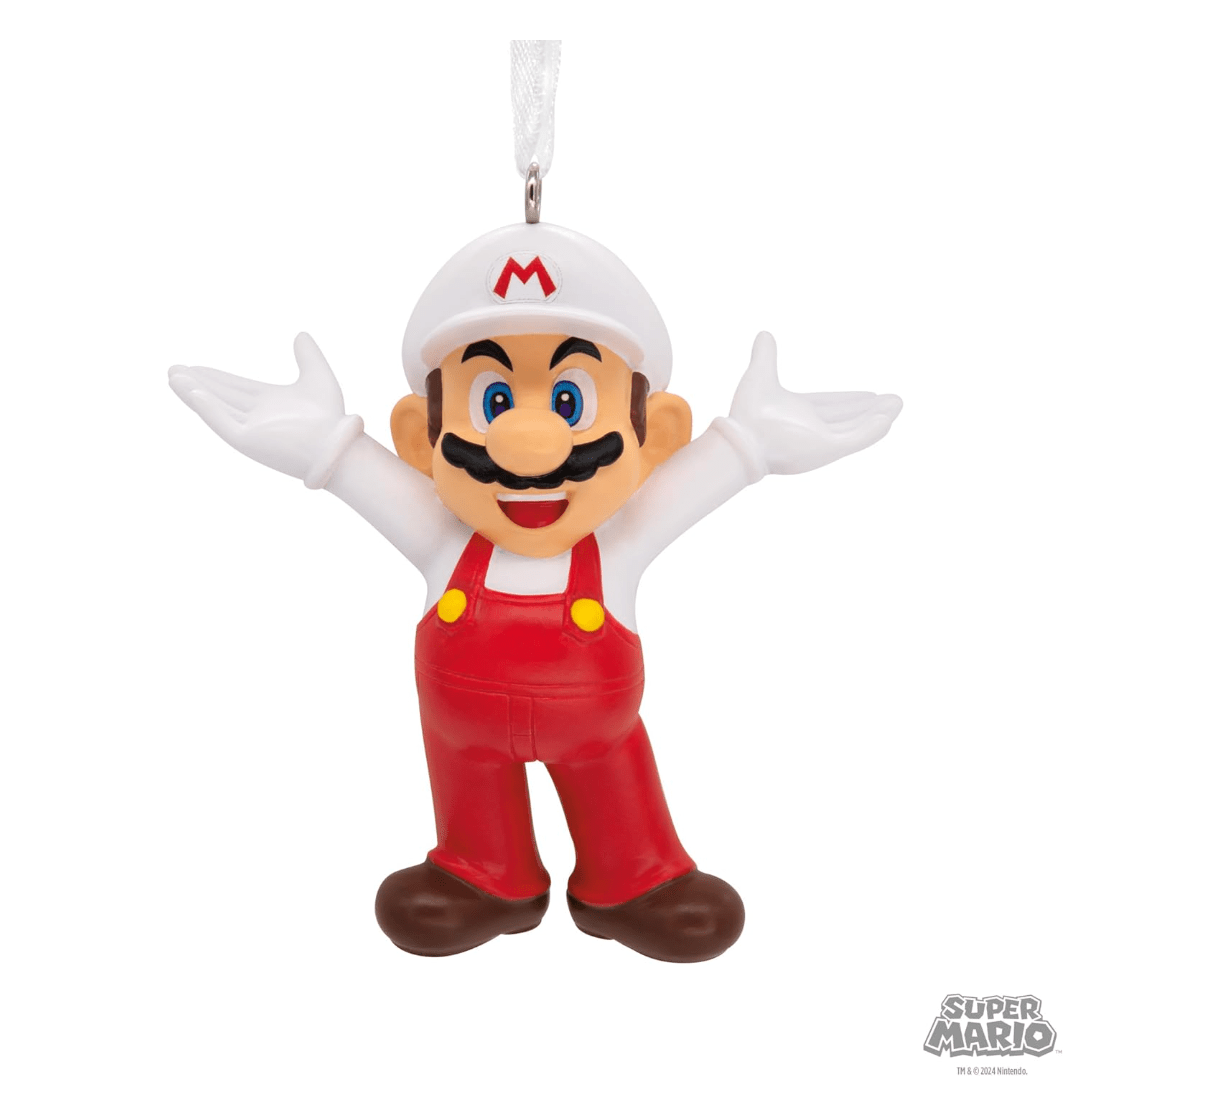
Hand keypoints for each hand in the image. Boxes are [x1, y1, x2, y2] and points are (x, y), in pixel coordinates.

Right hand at [168, 333, 362, 487]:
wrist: (338, 445)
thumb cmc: (332, 418)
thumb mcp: (318, 377)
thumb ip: (308, 356)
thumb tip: (300, 334)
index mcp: (269, 404)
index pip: (234, 388)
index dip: (213, 377)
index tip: (193, 367)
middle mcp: (256, 417)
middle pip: (219, 397)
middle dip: (196, 383)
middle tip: (173, 370)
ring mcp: (251, 430)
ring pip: (215, 408)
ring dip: (194, 393)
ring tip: (173, 377)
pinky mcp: (249, 442)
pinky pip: (223, 424)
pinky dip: (208, 409)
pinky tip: (194, 393)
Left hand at [728, 332, 902, 474]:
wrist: (742, 439)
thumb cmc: (746, 414)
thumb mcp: (760, 375)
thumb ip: (765, 355)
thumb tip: (763, 333)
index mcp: (800, 414)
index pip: (832, 406)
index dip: (851, 401)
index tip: (869, 395)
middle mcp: (812, 429)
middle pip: (849, 419)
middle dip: (871, 410)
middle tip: (893, 401)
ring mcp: (820, 441)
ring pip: (857, 428)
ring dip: (878, 417)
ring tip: (897, 404)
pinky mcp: (826, 449)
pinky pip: (855, 440)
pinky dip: (872, 430)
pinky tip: (888, 419)